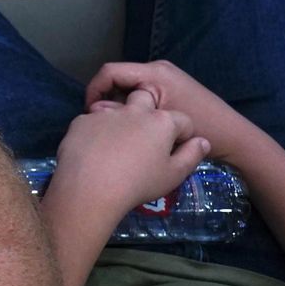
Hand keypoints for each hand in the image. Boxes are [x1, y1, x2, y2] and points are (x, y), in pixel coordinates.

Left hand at [50, 90, 210, 219]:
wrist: (91, 187)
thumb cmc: (138, 183)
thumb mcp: (174, 175)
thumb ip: (191, 155)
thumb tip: (202, 142)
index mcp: (161, 121)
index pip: (181, 120)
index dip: (183, 134)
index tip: (177, 148)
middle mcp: (133, 110)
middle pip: (145, 98)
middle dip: (149, 110)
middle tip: (145, 135)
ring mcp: (105, 113)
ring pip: (116, 108)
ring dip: (120, 119)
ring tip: (117, 143)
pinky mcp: (81, 121)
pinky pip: (93, 121)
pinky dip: (96, 131)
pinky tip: (94, 149)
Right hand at [85, 60, 263, 164]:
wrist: (235, 139)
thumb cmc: (198, 129)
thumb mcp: (156, 123)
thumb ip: (122, 113)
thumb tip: (95, 111)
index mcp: (154, 72)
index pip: (110, 71)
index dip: (94, 90)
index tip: (89, 113)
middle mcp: (158, 69)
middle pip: (119, 79)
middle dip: (107, 99)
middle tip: (104, 124)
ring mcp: (167, 78)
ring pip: (130, 88)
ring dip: (121, 105)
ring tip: (119, 127)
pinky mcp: (172, 89)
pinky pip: (143, 94)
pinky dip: (135, 108)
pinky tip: (137, 127)